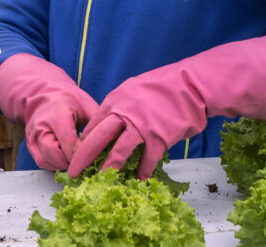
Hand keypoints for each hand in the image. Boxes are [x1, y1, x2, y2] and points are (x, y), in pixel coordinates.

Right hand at [0, 53, 99, 170]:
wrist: (46, 95)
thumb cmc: (68, 99)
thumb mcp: (86, 106)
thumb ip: (97, 124)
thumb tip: (112, 143)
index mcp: (56, 115)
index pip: (69, 143)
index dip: (83, 155)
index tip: (96, 159)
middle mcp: (40, 126)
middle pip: (55, 155)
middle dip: (72, 163)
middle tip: (87, 164)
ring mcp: (33, 136)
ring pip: (46, 161)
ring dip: (63, 165)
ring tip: (77, 162)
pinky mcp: (30, 144)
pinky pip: (42, 161)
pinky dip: (54, 164)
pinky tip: (66, 160)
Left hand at [67, 36, 265, 178]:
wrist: (192, 84)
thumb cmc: (165, 85)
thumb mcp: (135, 88)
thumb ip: (121, 104)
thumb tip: (112, 119)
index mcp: (116, 99)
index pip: (93, 123)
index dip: (83, 140)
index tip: (75, 153)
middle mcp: (124, 112)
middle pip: (96, 138)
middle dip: (82, 157)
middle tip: (73, 172)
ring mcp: (141, 125)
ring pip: (117, 151)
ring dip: (107, 168)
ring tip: (100, 181)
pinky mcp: (159, 137)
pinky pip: (147, 159)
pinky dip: (142, 171)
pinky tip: (139, 180)